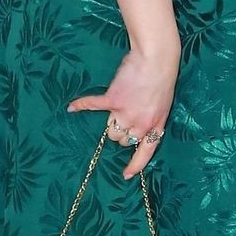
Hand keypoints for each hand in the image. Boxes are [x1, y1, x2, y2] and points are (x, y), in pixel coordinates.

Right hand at [69, 46, 177, 178]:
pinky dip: (81, 106)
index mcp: (156, 126)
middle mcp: (141, 125)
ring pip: (110, 130)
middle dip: (121, 132)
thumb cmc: (162, 80)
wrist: (156, 60)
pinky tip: (72, 107)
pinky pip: (92, 107)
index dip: (135, 165)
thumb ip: (150, 119)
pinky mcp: (112, 100)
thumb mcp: (163, 106)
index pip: (146, 153)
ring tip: (117, 104)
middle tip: (125, 114)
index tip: (126, 175)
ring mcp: (126, 114)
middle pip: (122, 141)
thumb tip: (134, 128)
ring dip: (110, 121)